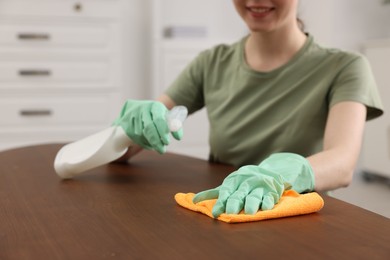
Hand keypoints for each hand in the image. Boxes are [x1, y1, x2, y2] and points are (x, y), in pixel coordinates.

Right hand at [112, 100, 182, 153]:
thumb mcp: (166, 117)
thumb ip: (174, 125)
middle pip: (149, 128)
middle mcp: (143, 109)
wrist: (136, 110)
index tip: (168, 142)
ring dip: (150, 142)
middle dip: (156, 140)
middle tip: (162, 150)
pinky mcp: (125, 122)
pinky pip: (134, 136)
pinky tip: (147, 142)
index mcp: (156, 106)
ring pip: (142, 134)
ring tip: (156, 145)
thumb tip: (178, 137)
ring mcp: (133, 115)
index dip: (163, 132)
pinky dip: (142, 142)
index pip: (159, 120)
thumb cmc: (157, 116)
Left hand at [193, 153, 314, 217]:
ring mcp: (259, 186)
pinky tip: (266, 207)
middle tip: (230, 213)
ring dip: (251, 204)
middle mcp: (246, 182)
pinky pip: (270, 197)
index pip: (226, 192)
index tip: (215, 213)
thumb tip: (193, 201)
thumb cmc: (242, 183)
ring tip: (248, 213)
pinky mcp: (272, 192)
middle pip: (239, 195)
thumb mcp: (228, 186)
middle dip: (235, 203)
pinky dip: (268, 202)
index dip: (221, 202)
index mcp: (234, 181)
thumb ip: (212, 194)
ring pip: (254, 196)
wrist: (267, 172)